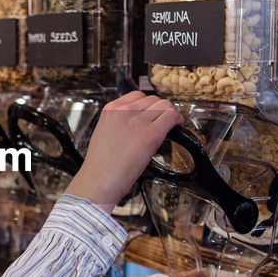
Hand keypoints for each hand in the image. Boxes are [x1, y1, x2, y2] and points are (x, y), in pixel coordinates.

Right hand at [65, 91, 181, 211]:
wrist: (99, 181)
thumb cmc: (101, 166)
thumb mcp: (104, 133)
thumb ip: (119, 123)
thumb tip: (136, 124)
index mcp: (111, 110)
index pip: (137, 95)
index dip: (149, 105)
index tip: (152, 114)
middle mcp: (125, 112)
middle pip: (153, 99)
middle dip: (160, 110)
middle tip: (163, 122)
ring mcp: (138, 122)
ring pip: (165, 105)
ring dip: (170, 114)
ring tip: (172, 125)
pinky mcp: (150, 135)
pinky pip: (172, 117)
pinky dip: (178, 120)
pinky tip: (178, 127)